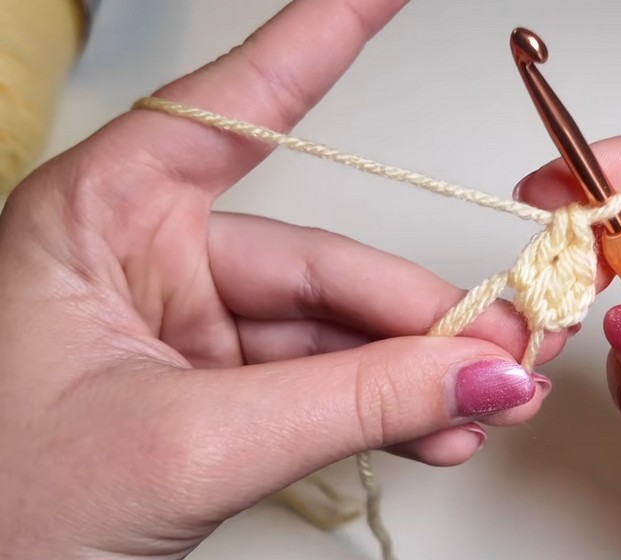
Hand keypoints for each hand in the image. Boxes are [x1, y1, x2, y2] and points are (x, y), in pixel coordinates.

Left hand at [0, 1, 564, 558]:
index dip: (319, 42)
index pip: (235, 111)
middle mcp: (146, 260)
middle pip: (321, 267)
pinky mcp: (213, 393)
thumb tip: (477, 372)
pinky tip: (440, 428)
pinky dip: (385, 412)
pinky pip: (322, 386)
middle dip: (421, 317)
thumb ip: (348, 405)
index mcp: (100, 218)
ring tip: (487, 401)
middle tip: (506, 346)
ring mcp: (185, 331)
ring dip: (415, 376)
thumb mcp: (186, 443)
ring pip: (333, 335)